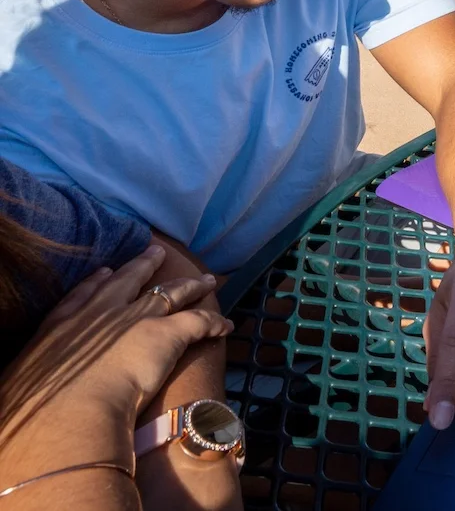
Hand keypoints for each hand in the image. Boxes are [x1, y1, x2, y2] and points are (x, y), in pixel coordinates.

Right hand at [0, 244, 230, 460]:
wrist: (68, 407)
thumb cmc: (37, 404)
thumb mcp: (23, 382)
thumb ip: (33, 377)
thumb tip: (30, 385)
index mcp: (65, 323)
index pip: (84, 294)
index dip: (99, 281)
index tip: (107, 271)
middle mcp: (104, 312)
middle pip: (131, 280)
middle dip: (147, 265)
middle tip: (159, 251)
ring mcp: (138, 318)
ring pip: (173, 292)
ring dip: (193, 284)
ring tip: (207, 279)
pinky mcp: (168, 332)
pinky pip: (200, 321)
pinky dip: (215, 321)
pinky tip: (227, 324)